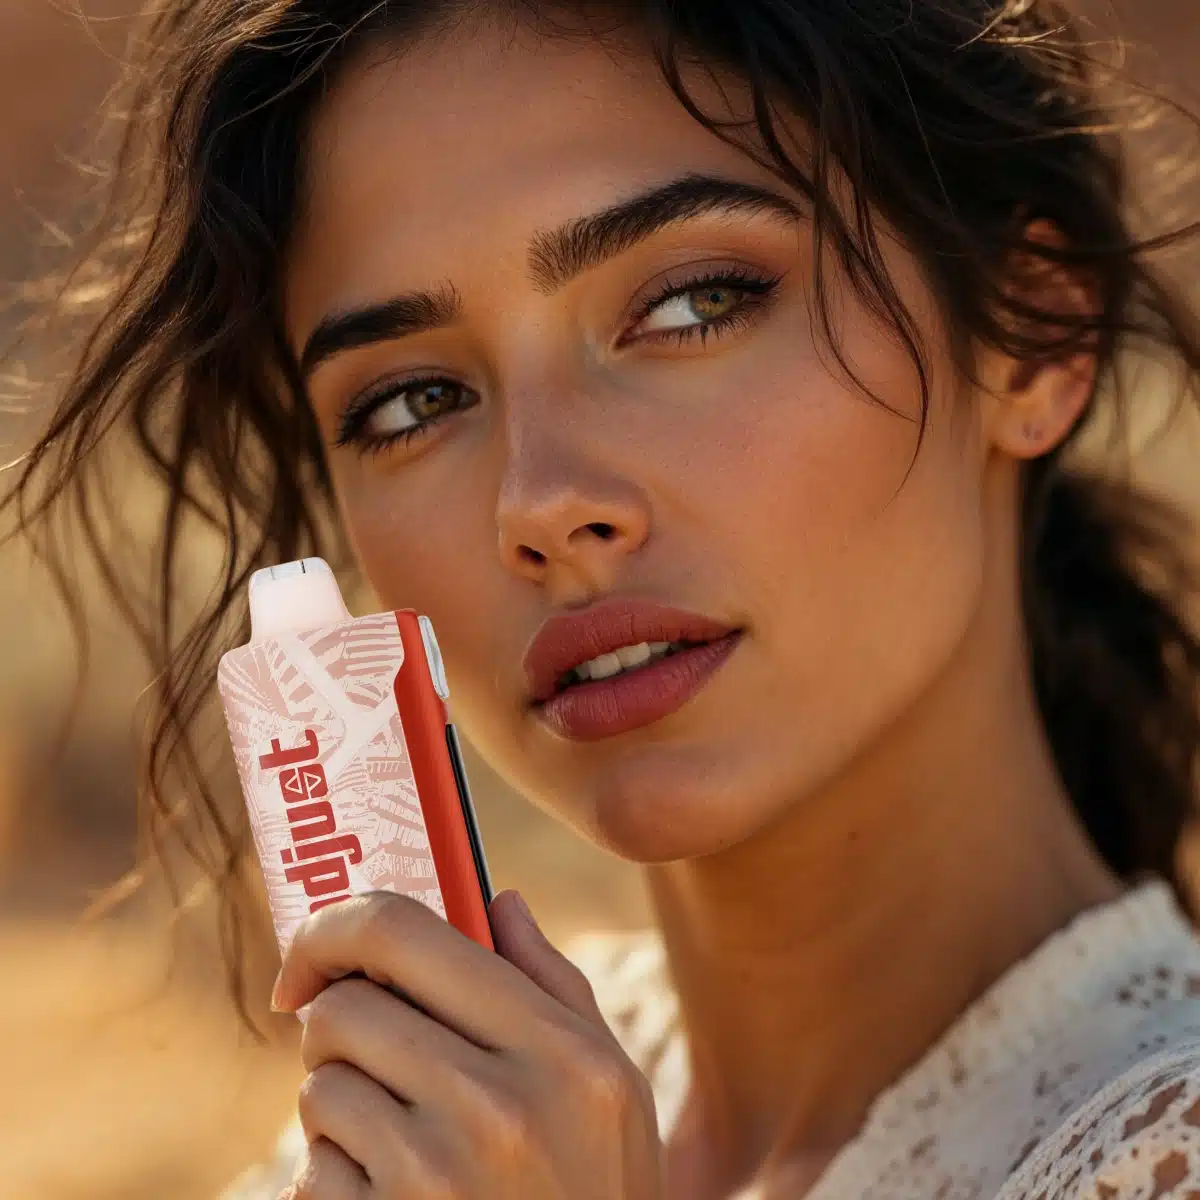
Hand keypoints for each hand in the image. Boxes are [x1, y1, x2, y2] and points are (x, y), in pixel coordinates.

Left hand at [271, 889, 663, 1198]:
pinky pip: (310, 1170)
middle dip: (340, 1026)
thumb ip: (555, 984)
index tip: (314, 954)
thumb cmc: (596, 1189)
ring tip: (399, 1139)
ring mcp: (434, 1179)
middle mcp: (495, 1107)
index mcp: (556, 1049)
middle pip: (343, 1008)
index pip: (404, 933)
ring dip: (341, 1106)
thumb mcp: (612, 1086)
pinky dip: (335, 1177)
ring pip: (319, 1087)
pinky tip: (392, 1196)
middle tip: (372, 1056)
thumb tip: (497, 901)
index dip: (336, 927)